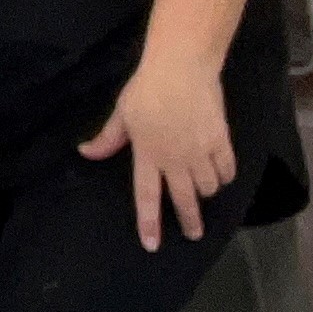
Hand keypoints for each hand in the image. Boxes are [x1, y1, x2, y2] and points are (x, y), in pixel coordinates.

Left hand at [80, 58, 235, 249]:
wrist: (182, 67)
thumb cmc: (147, 88)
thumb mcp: (122, 114)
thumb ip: (107, 139)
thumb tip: (85, 152)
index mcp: (147, 155)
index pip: (147, 196)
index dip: (149, 222)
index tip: (152, 245)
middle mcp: (175, 160)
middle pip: (185, 200)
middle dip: (190, 221)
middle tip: (194, 234)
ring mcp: (200, 152)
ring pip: (208, 187)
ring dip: (206, 192)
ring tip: (203, 191)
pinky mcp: (221, 141)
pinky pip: (227, 169)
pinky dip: (224, 176)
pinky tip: (221, 174)